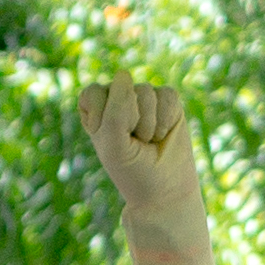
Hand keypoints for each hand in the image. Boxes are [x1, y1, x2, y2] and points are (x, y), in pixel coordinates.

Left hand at [80, 82, 215, 264]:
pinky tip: (165, 135)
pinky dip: (168, 119)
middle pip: (122, 89)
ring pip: (146, 92)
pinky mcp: (169, 103)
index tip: (112, 140)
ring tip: (150, 140)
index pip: (95, 92)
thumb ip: (115, 109)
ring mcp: (145, 99)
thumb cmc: (132, 170)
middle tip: (134, 142)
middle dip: (131, 120)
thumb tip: (125, 73)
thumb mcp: (113, 143)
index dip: (105, 115)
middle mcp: (118, 99)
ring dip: (151, 124)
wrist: (166, 191)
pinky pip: (168, 96)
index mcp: (95, 107)